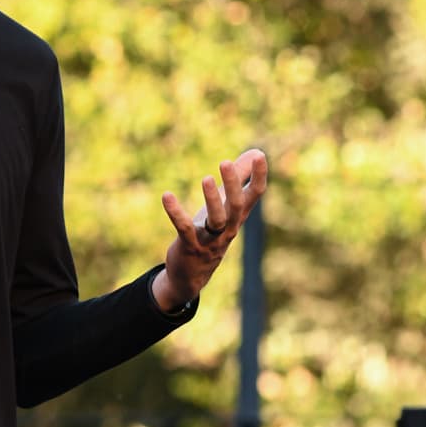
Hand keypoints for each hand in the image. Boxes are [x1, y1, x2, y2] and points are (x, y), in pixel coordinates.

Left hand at [154, 149, 267, 310]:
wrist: (191, 275)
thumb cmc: (210, 233)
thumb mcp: (225, 206)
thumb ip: (239, 179)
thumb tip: (255, 151)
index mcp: (237, 217)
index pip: (254, 195)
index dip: (259, 176)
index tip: (259, 155)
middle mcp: (228, 228)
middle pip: (236, 206)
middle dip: (232, 185)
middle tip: (225, 162)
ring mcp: (210, 239)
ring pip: (216, 219)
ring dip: (211, 199)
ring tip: (206, 179)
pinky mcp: (190, 246)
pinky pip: (184, 228)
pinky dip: (176, 212)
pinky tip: (166, 196)